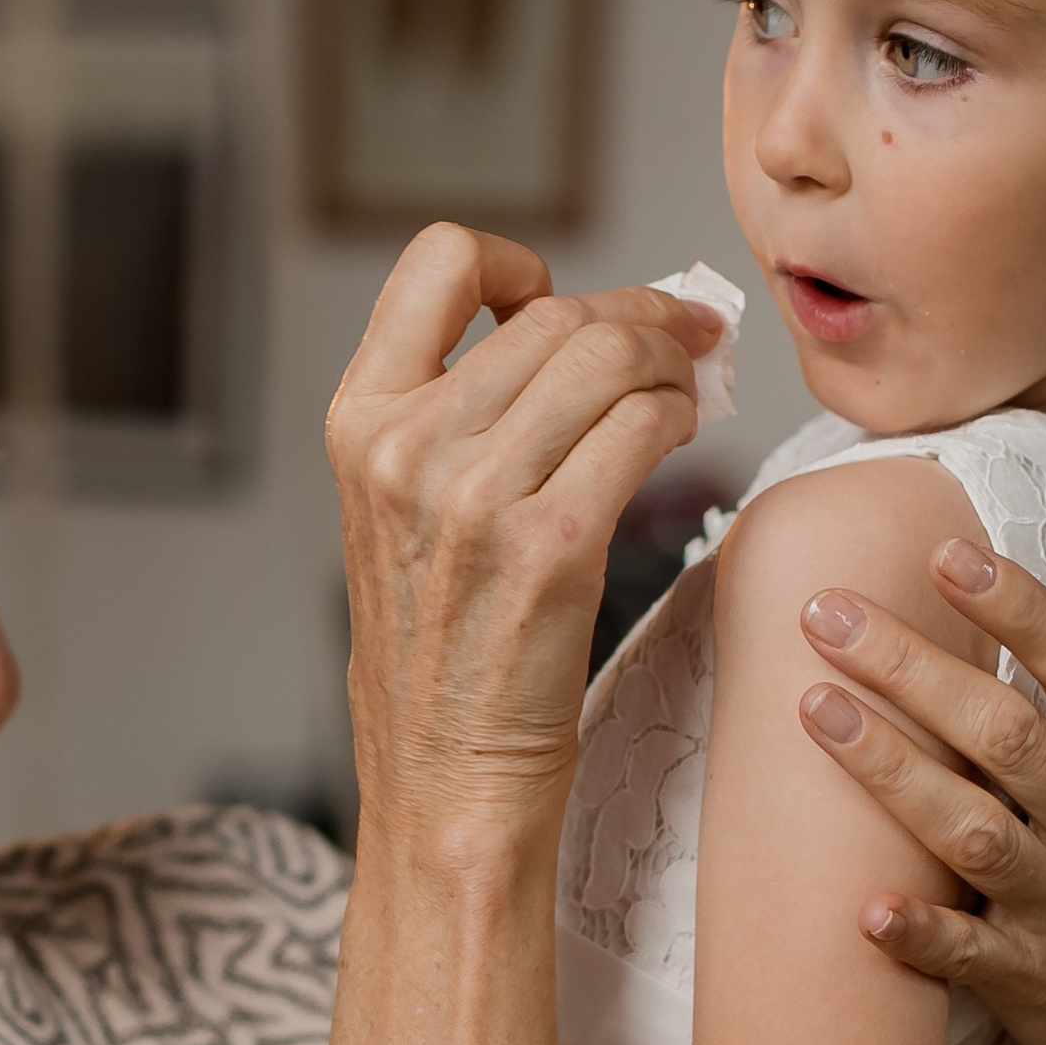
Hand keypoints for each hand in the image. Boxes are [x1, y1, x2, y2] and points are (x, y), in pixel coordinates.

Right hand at [332, 229, 718, 850]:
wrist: (443, 783)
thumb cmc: (439, 655)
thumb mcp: (400, 513)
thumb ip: (454, 415)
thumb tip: (578, 327)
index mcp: (358, 422)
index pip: (437, 261)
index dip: (518, 261)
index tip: (560, 300)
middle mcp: (405, 448)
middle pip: (555, 310)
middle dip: (638, 315)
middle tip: (683, 341)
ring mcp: (474, 498)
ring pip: (609, 355)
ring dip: (672, 361)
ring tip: (688, 391)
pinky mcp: (550, 549)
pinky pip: (644, 427)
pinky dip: (682, 417)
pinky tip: (681, 438)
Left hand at [796, 523, 1045, 1044]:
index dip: (1020, 609)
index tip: (946, 554)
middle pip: (1009, 736)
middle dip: (913, 668)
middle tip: (827, 613)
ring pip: (974, 831)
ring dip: (891, 771)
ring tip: (813, 709)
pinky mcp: (1028, 978)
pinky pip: (969, 954)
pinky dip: (921, 934)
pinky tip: (864, 905)